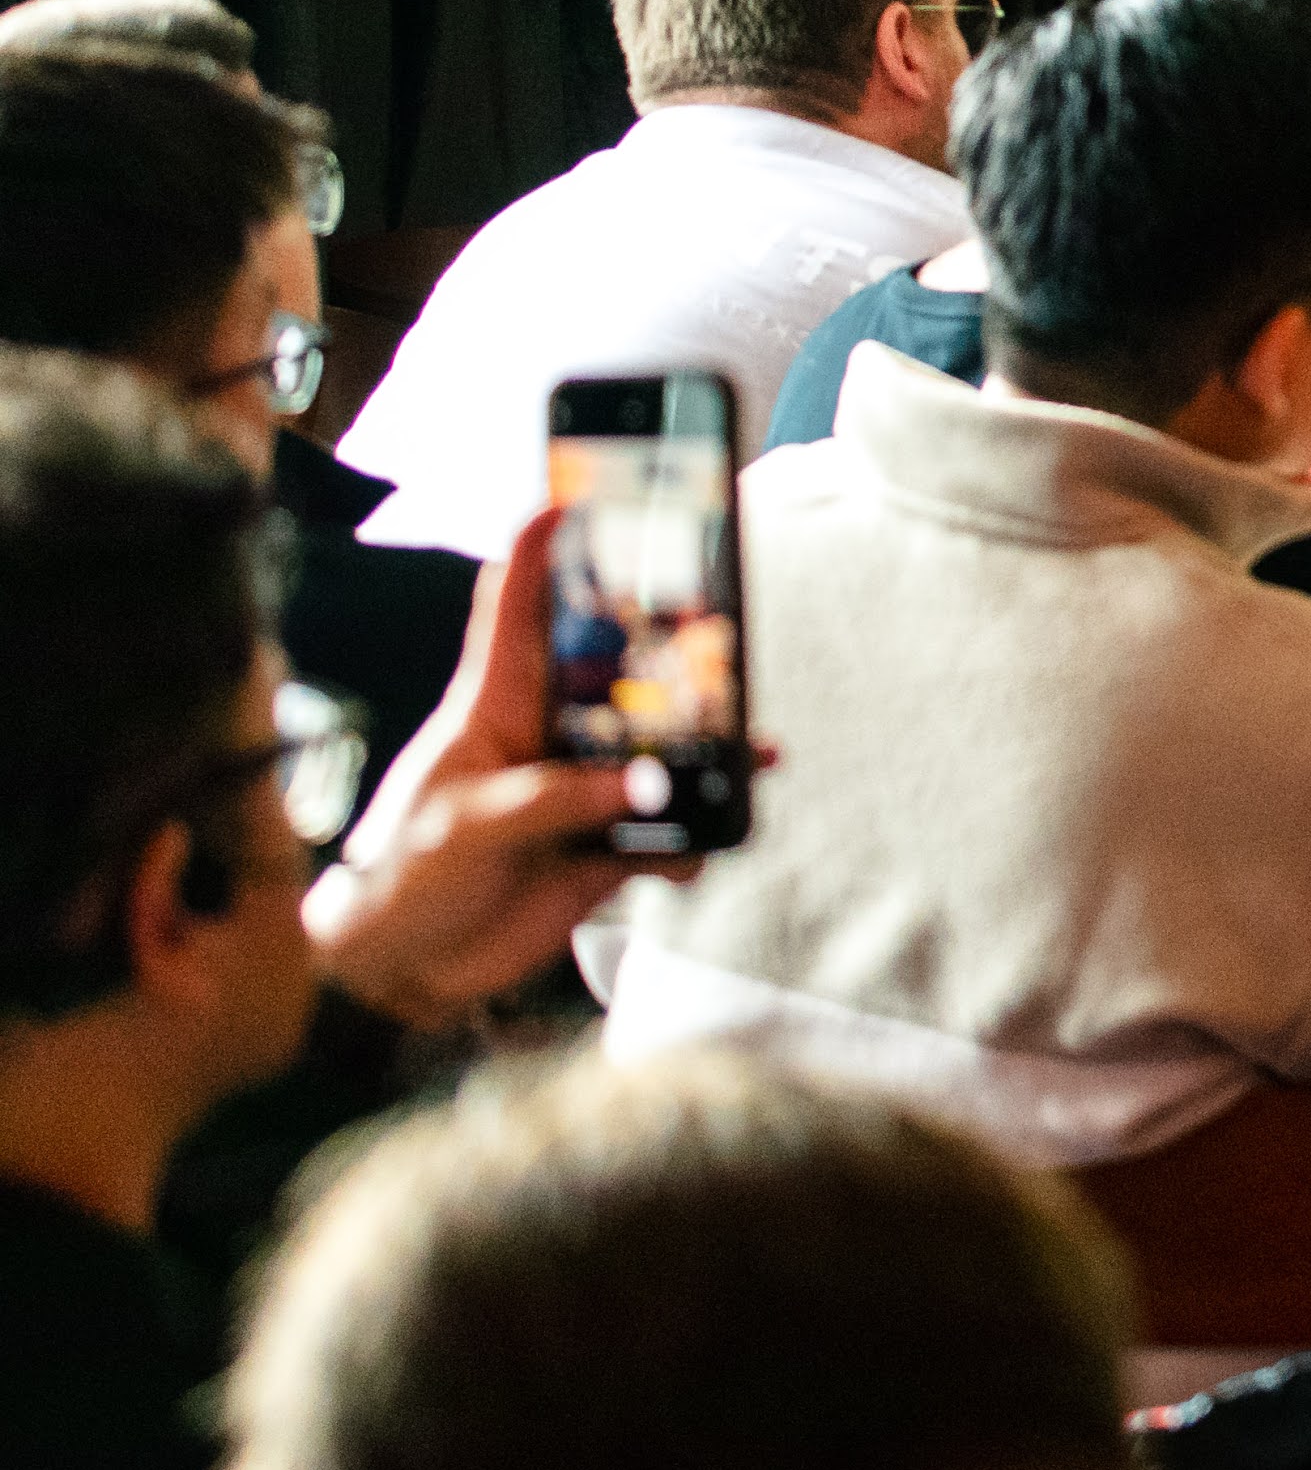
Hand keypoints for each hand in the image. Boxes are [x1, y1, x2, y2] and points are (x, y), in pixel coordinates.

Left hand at [313, 506, 694, 1031]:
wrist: (401, 974)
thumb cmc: (402, 876)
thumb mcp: (466, 825)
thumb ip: (557, 798)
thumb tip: (648, 784)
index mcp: (495, 705)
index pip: (515, 608)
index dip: (539, 548)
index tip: (569, 495)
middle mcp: (549, 736)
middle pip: (619, 669)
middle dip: (669, 643)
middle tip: (721, 621)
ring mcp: (582, 790)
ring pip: (660, 750)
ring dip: (707, 751)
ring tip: (750, 750)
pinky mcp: (605, 849)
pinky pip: (670, 831)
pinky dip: (698, 836)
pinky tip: (709, 843)